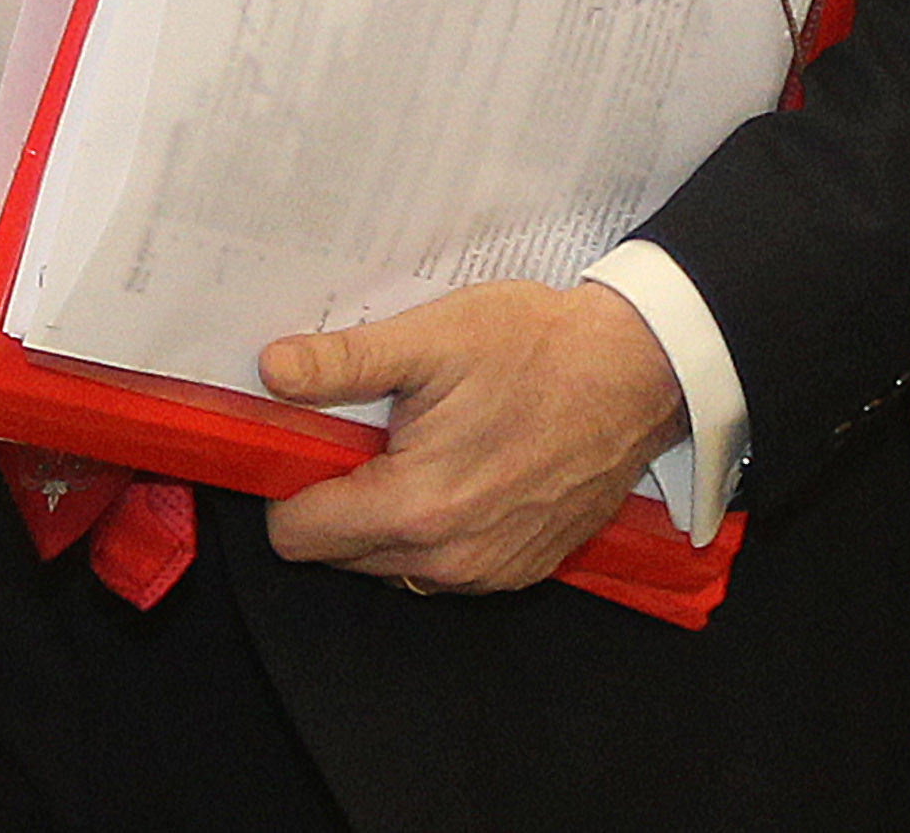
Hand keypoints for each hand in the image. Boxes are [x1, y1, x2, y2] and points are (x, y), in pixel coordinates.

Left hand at [258, 279, 687, 594]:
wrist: (638, 373)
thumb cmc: (541, 350)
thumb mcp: (433, 337)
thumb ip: (344, 362)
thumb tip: (272, 370)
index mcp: (415, 507)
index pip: (298, 535)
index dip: (290, 483)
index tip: (310, 441)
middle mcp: (447, 559)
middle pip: (339, 552)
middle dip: (339, 496)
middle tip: (368, 431)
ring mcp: (488, 571)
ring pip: (390, 562)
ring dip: (388, 513)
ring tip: (420, 443)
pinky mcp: (520, 569)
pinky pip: (443, 565)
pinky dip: (437, 526)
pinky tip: (462, 466)